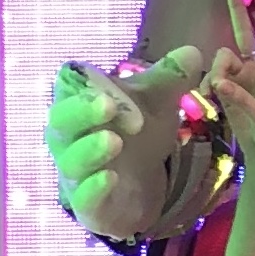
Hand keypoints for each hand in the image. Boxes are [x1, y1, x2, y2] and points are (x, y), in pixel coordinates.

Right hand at [46, 45, 207, 231]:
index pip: (68, 85)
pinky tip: (110, 178)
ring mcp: (75, 171)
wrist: (138, 187)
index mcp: (80, 103)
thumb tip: (193, 52)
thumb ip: (170, 80)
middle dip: (82, 111)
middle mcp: (68, 136)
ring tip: (114, 141)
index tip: (111, 82)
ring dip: (90, 149)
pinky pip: (83, 196)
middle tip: (108, 104)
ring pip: (71, 159)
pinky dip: (94, 187)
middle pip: (61, 120)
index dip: (85, 82)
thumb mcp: (155, 105)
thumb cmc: (136, 135)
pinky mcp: (86, 203)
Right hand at [204, 0, 254, 179]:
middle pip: (246, 33)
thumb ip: (243, 101)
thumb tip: (219, 82)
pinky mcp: (225, 89)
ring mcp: (240, 78)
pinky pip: (211, 77)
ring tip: (215, 93)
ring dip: (216, 71)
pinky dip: (207, 85)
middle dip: (237, 9)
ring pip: (222, 58)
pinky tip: (208, 98)